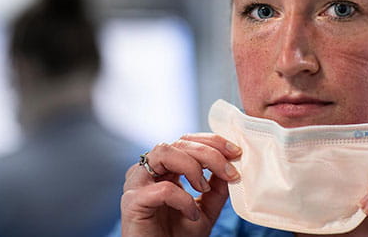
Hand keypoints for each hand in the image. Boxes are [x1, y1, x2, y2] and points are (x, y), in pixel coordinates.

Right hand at [121, 133, 241, 236]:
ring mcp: (137, 183)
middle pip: (178, 143)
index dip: (212, 142)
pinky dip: (183, 198)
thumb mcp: (206, 208)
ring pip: (164, 152)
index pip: (187, 141)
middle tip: (230, 172)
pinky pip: (162, 189)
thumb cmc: (177, 236)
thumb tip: (232, 163)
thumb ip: (217, 186)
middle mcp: (148, 170)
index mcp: (164, 168)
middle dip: (209, 154)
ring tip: (204, 188)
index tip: (235, 152)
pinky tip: (191, 213)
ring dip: (192, 166)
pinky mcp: (132, 201)